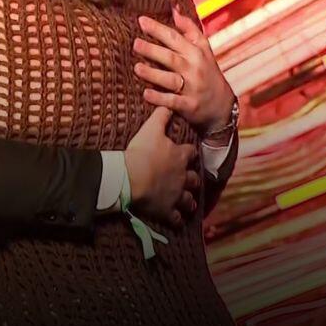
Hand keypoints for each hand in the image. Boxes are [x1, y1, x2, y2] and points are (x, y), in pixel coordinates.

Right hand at [124, 107, 200, 227]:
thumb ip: (161, 116)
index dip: (190, 153)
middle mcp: (182, 176)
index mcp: (180, 156)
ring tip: (190, 203)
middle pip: (194, 179)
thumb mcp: (151, 129)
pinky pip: (176, 218)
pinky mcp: (167, 210)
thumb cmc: (141, 152)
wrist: (131, 177)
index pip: (191, 153)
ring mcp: (176, 195)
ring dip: (189, 202)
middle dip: (194, 180)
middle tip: (192, 181)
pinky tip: (177, 221)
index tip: (189, 154)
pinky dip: (177, 220)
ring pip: (188, 200)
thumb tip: (168, 105)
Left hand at [134, 9, 235, 131]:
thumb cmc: (206, 71)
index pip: (175, 37)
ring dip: (153, 74)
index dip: (158, 29)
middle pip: (171, 57)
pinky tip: (145, 94)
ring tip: (137, 68)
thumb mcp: (202, 48)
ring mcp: (192, 88)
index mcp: (196, 52)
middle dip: (153, 50)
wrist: (221, 104)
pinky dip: (159, 98)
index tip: (141, 20)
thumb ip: (188, 28)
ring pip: (170, 80)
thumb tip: (174, 7)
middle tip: (135, 43)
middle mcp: (194, 68)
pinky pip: (173, 101)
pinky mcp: (189, 105)